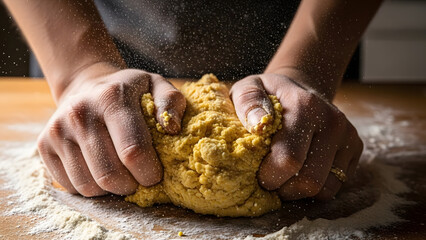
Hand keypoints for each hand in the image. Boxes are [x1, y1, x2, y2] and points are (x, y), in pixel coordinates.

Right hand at [37, 63, 185, 196]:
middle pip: (110, 174)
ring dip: (111, 190)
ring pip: (89, 185)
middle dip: (131, 186)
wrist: (86, 85)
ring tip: (121, 175)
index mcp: (112, 98)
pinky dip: (91, 187)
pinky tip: (100, 171)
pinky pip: (71, 186)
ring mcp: (58, 130)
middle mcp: (80, 113)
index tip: (155, 175)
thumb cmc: (128, 91)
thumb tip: (172, 129)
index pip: (133, 151)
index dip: (149, 173)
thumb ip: (171, 102)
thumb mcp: (155, 85)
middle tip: (138, 179)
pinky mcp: (44, 145)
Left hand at [230, 73, 362, 200]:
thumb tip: (258, 125)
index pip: (289, 159)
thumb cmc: (268, 95)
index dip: (269, 177)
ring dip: (299, 192)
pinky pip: (335, 186)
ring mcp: (347, 135)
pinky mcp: (355, 148)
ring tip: (284, 177)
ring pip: (324, 189)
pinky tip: (300, 173)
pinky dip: (315, 188)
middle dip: (283, 189)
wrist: (298, 87)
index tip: (257, 173)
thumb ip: (247, 102)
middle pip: (309, 180)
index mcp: (304, 106)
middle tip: (269, 180)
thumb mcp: (247, 88)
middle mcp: (332, 121)